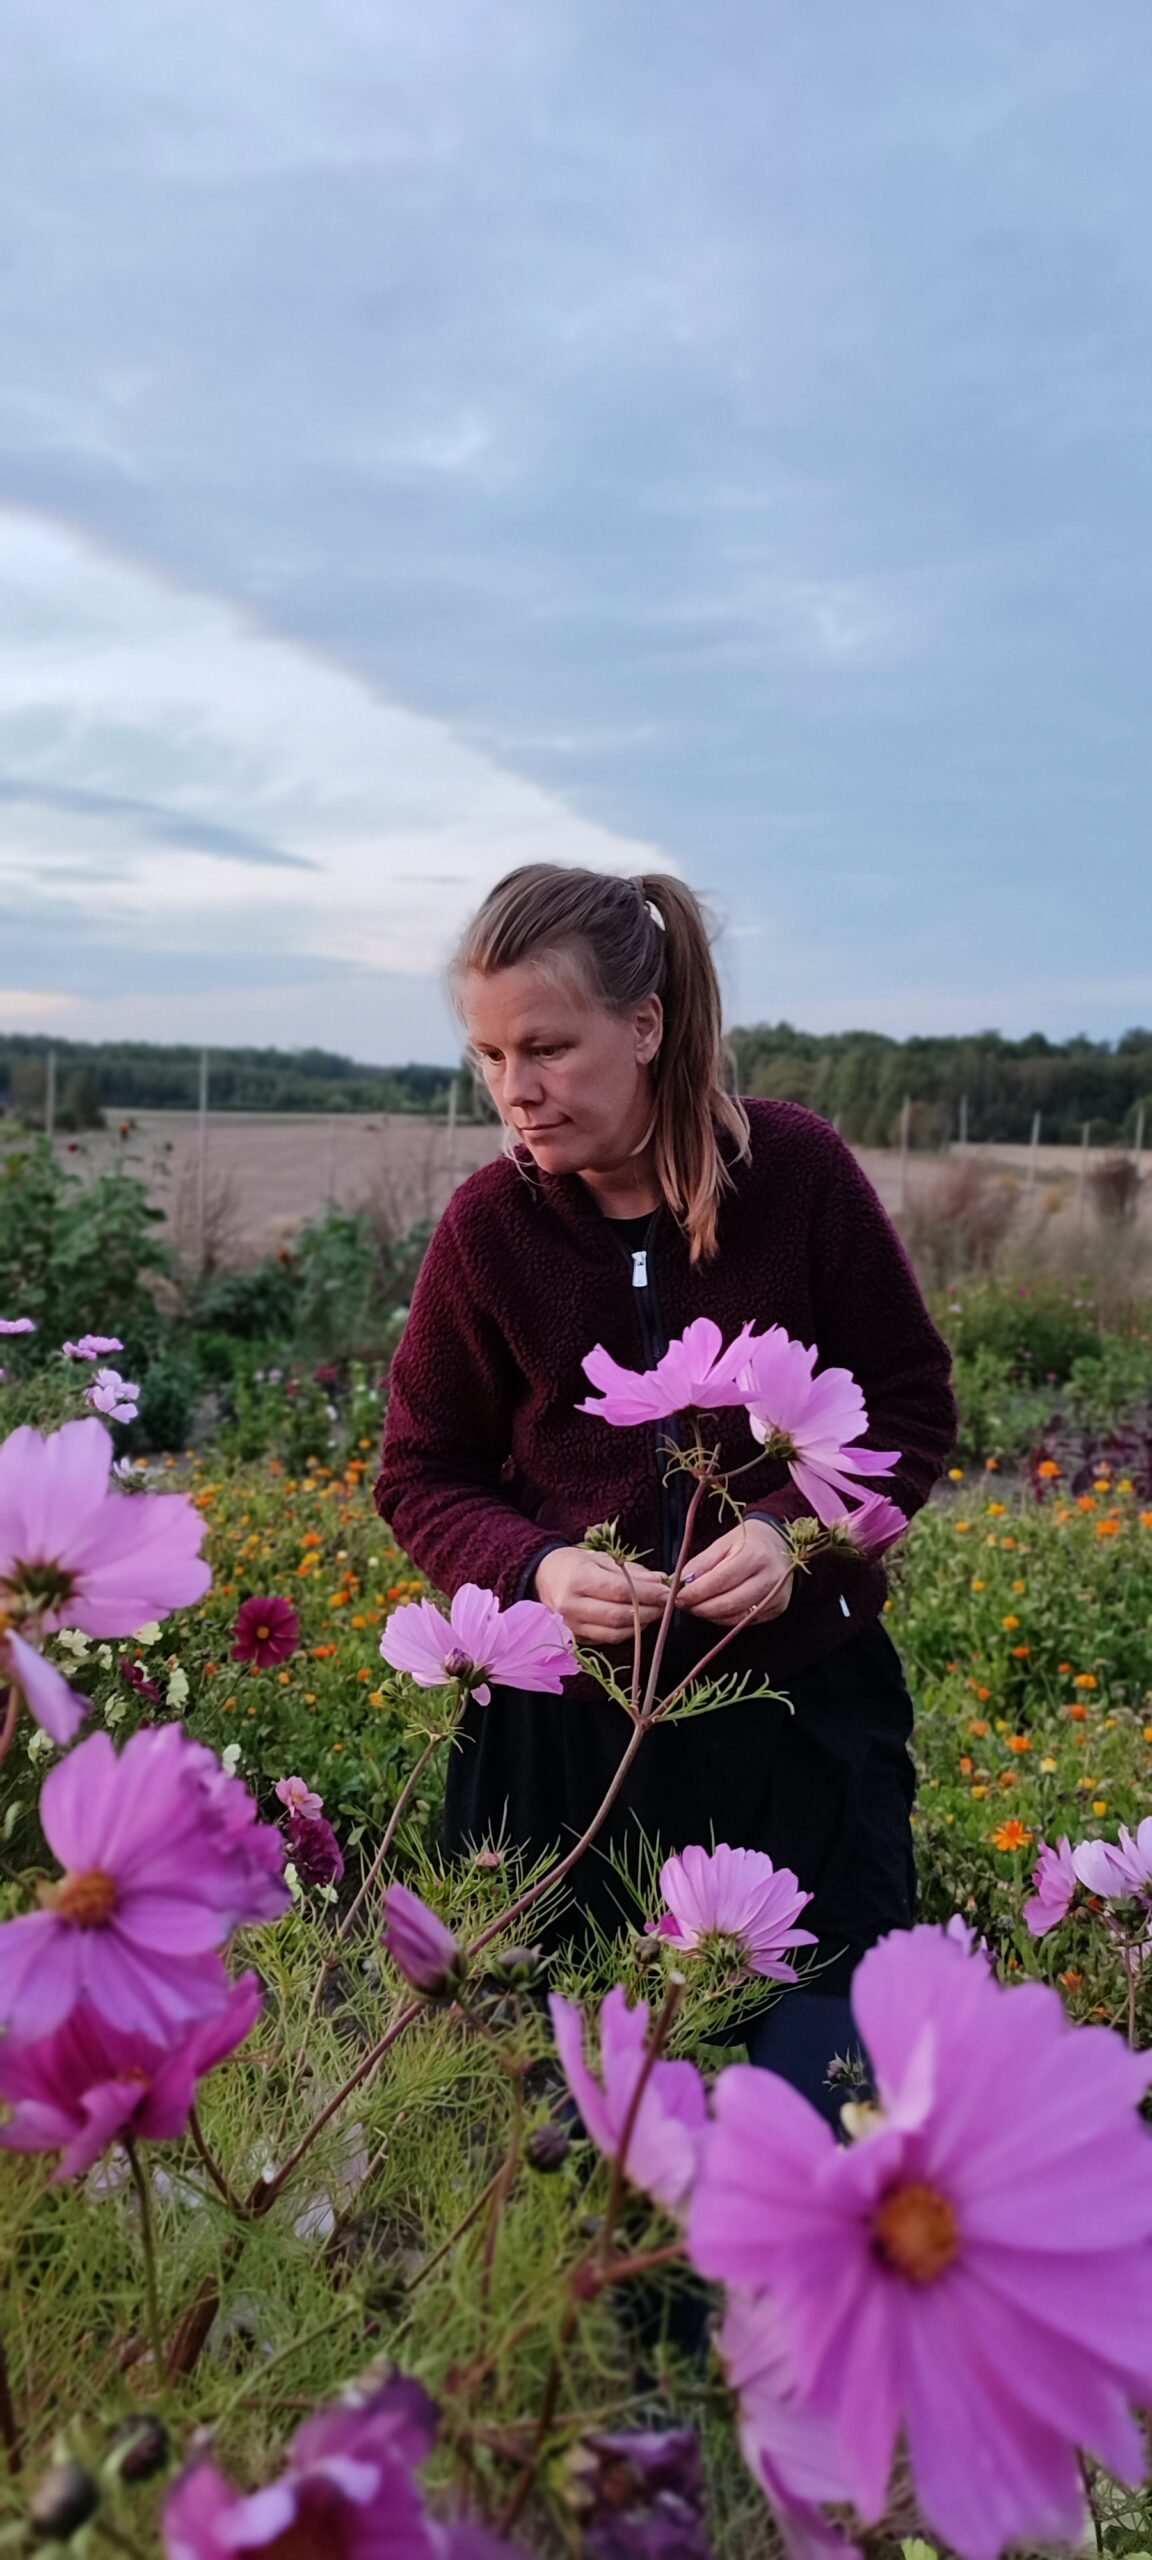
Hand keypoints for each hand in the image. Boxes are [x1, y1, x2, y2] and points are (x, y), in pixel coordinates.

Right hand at [533, 1546, 669, 1646]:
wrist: (542, 1578)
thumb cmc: (573, 1564)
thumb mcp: (601, 1558)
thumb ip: (631, 1571)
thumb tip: (661, 1580)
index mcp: (578, 1579)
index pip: (621, 1591)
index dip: (648, 1594)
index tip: (668, 1592)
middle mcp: (572, 1605)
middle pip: (620, 1615)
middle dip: (650, 1611)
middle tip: (667, 1604)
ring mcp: (572, 1625)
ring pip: (615, 1632)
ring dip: (641, 1624)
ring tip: (655, 1611)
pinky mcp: (575, 1638)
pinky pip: (608, 1639)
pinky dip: (627, 1632)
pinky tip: (637, 1621)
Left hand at [678, 1516, 793, 1626]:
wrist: (779, 1544)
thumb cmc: (748, 1541)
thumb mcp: (723, 1543)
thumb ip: (702, 1562)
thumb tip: (682, 1582)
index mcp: (755, 1555)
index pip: (720, 1580)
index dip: (696, 1592)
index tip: (679, 1596)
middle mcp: (770, 1577)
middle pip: (729, 1603)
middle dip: (701, 1608)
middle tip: (685, 1605)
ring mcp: (777, 1596)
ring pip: (737, 1617)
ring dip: (711, 1616)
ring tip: (698, 1607)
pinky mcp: (778, 1608)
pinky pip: (746, 1621)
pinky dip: (725, 1619)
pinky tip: (715, 1610)